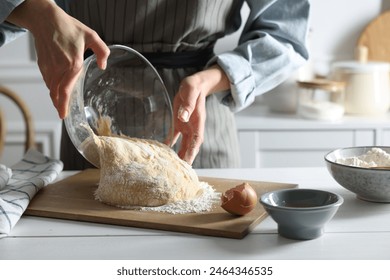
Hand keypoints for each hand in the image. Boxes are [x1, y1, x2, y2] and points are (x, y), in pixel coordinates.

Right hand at [7, 0, 109, 118]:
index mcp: (73, 63)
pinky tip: (56, 90)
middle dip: (59, 105)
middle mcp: (59, 67)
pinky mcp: (43, 63)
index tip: (64, 114)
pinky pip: (47, 80)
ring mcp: (49, 66)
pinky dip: (51, 87)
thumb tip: (103, 66)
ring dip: (55, 97)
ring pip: (51, 87)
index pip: (66, 89)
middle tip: (63, 114)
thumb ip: (102, 51)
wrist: (46, 19)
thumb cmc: (68, 26)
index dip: (64, 103)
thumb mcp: (91, 36)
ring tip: (60, 105)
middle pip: (57, 92)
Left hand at [167, 65, 229, 164]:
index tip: (187, 164)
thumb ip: (187, 105)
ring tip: (171, 167)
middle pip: (189, 147)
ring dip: (177, 155)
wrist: (195, 85)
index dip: (192, 153)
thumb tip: (183, 117)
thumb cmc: (193, 87)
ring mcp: (186, 127)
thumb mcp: (190, 93)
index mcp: (198, 122)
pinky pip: (174, 137)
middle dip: (185, 159)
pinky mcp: (179, 124)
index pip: (196, 141)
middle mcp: (193, 128)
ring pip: (182, 145)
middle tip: (178, 172)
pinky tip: (162, 151)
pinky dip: (169, 145)